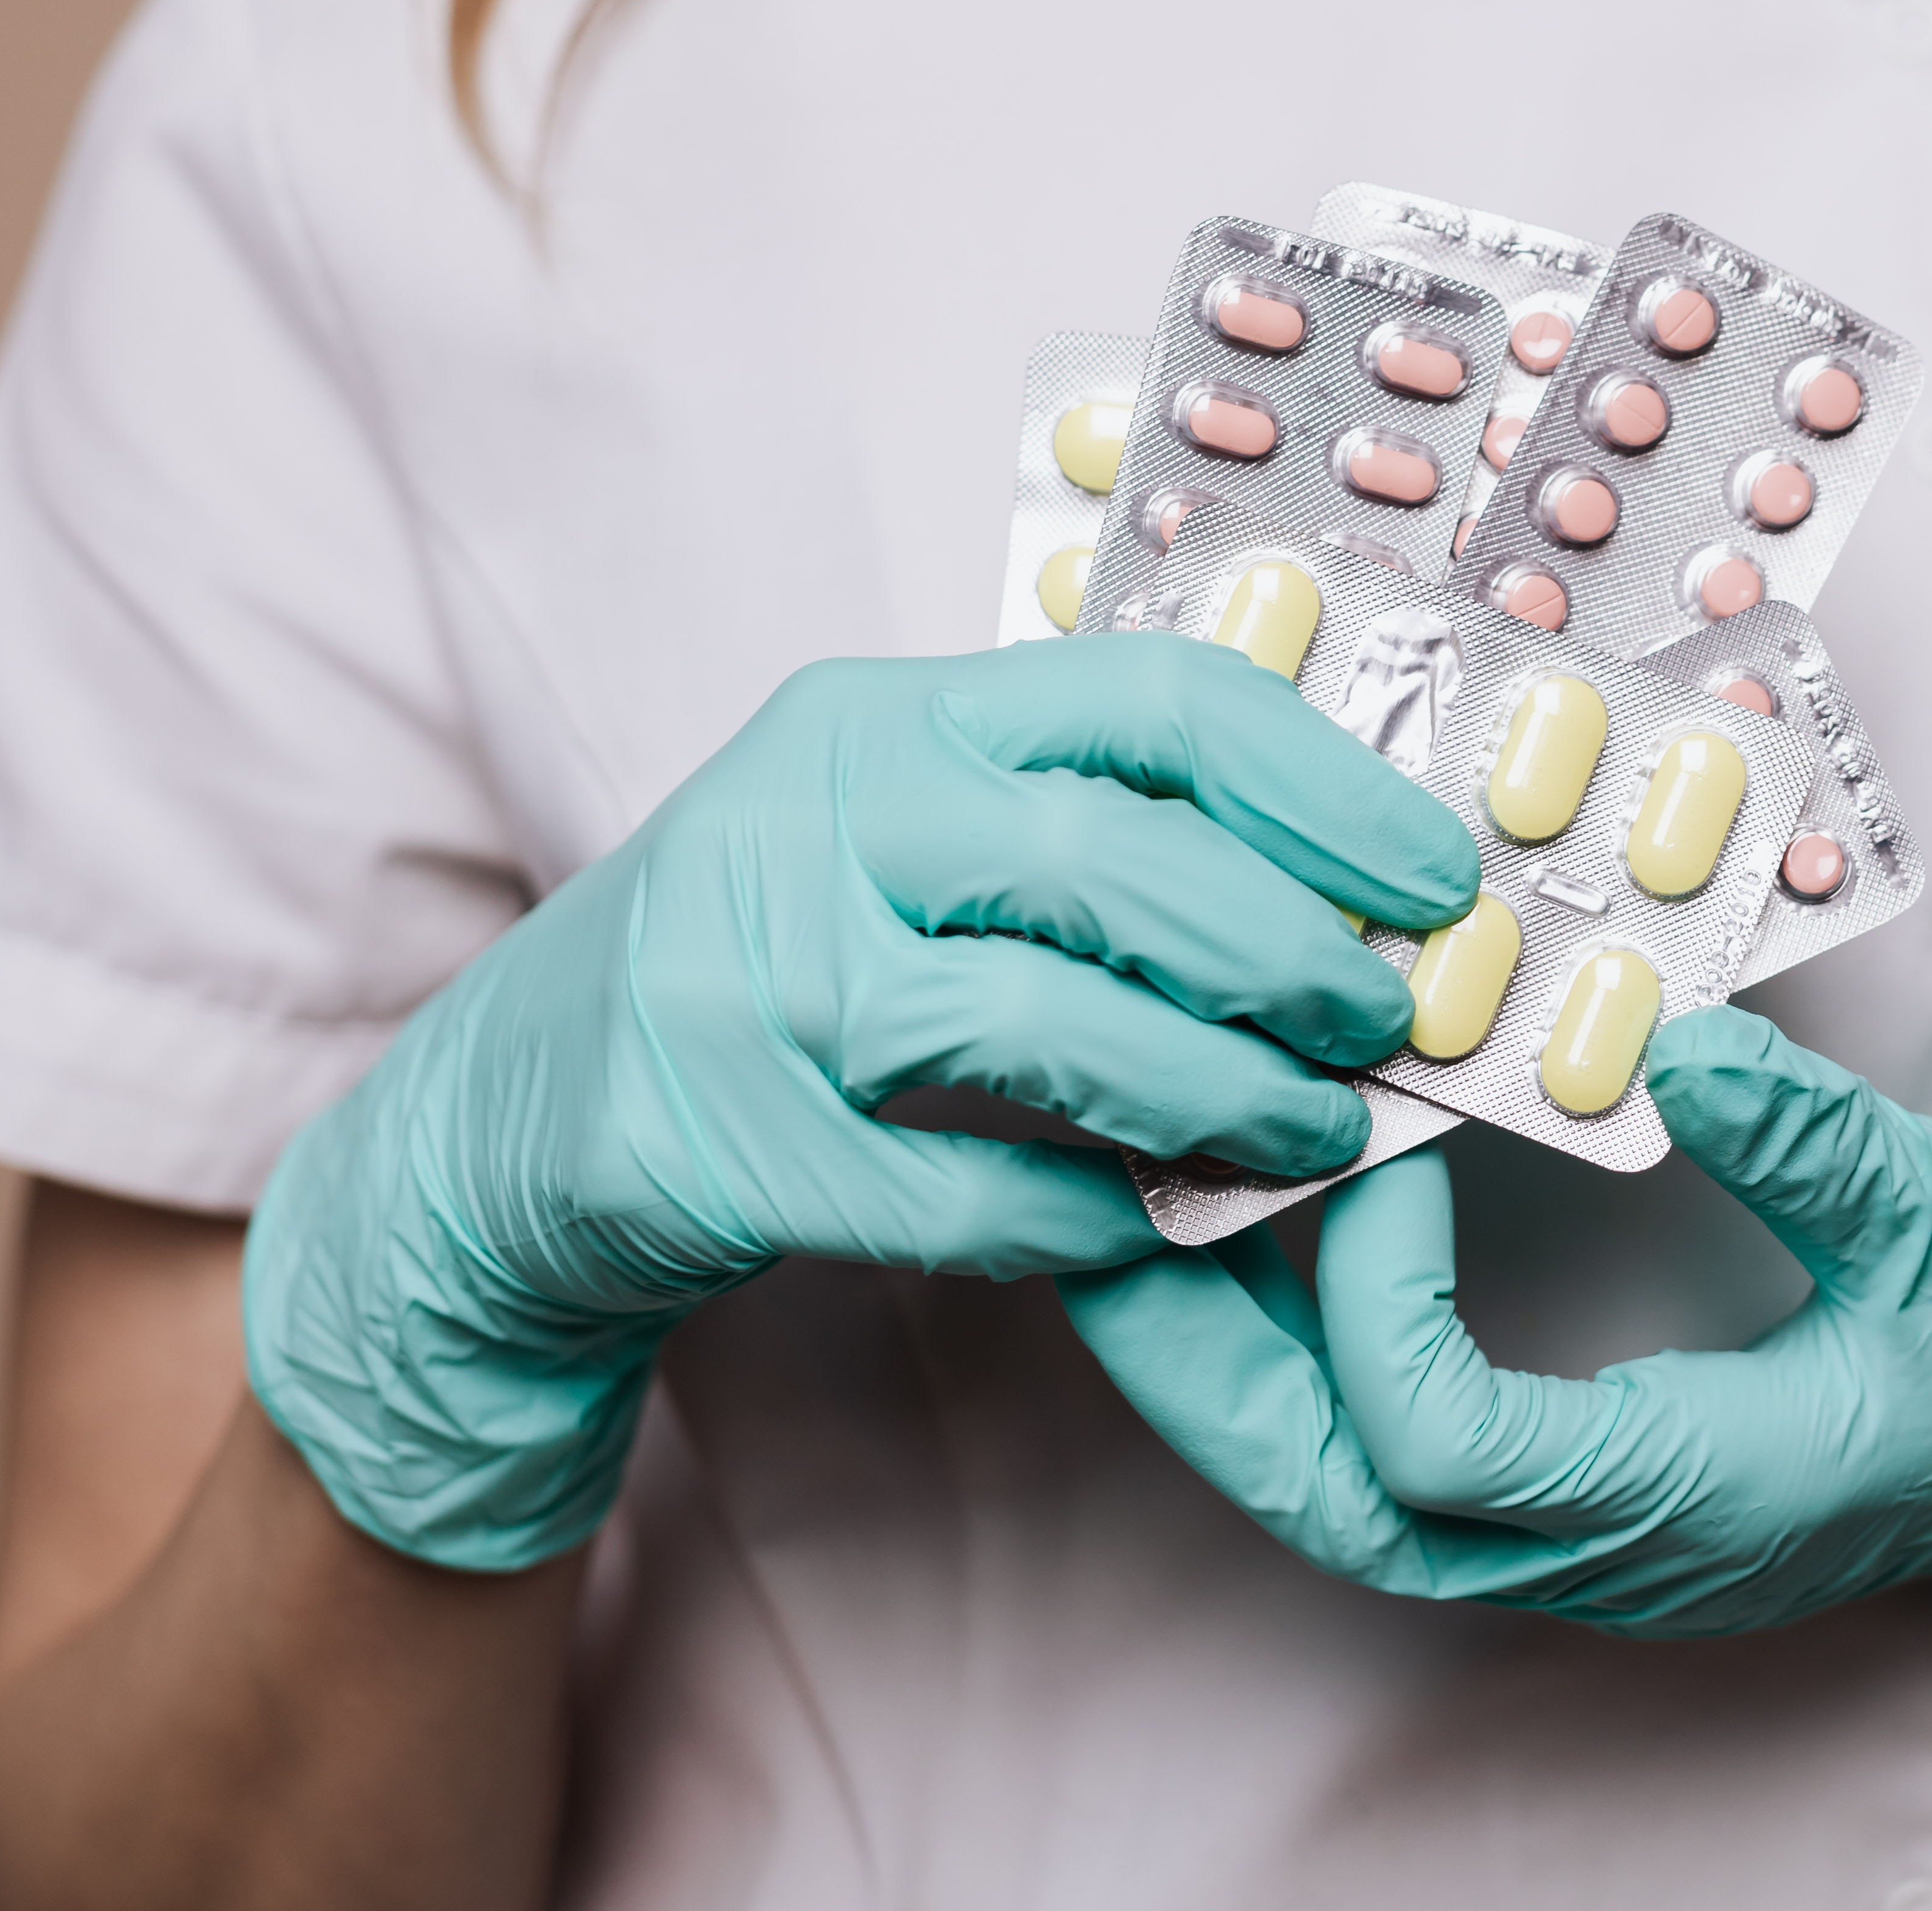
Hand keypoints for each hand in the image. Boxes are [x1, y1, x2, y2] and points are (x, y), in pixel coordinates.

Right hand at [245, 637, 1479, 1570]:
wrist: (497, 1131)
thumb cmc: (754, 974)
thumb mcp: (885, 841)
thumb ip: (1062, 829)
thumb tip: (1328, 880)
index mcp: (882, 722)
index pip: (1148, 701)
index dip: (1320, 786)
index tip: (1434, 872)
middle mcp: (813, 819)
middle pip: (1115, 863)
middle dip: (1290, 953)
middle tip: (1388, 1025)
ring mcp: (752, 978)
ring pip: (1047, 1025)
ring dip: (1217, 1095)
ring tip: (1316, 1140)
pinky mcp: (716, 1139)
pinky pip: (957, 1187)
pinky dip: (1080, 1216)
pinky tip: (1149, 1229)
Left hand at [1062, 1006, 1931, 1633]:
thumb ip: (1820, 1149)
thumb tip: (1665, 1046)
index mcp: (1706, 1496)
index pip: (1439, 1451)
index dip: (1365, 1300)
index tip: (1380, 1138)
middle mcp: (1628, 1548)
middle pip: (1338, 1505)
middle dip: (1201, 1368)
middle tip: (1098, 1214)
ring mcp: (1612, 1536)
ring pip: (1352, 1497)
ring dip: (1236, 1365)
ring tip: (1146, 1217)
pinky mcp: (1612, 1488)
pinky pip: (1412, 1454)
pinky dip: (1318, 1359)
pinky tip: (1289, 1240)